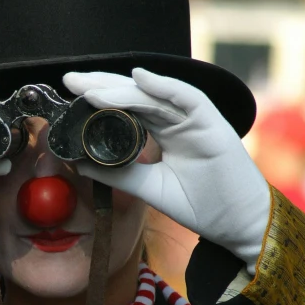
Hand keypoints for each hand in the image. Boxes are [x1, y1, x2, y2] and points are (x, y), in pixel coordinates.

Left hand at [64, 68, 269, 273]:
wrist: (234, 224)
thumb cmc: (199, 205)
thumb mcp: (148, 188)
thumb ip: (117, 173)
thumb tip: (79, 163)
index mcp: (163, 132)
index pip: (126, 107)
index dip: (100, 98)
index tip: (70, 94)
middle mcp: (177, 120)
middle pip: (136, 94)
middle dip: (103, 86)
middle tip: (71, 80)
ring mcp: (195, 119)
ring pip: (154, 95)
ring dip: (123, 90)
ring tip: (92, 90)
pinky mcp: (212, 124)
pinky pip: (188, 99)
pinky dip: (164, 87)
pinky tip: (140, 79)